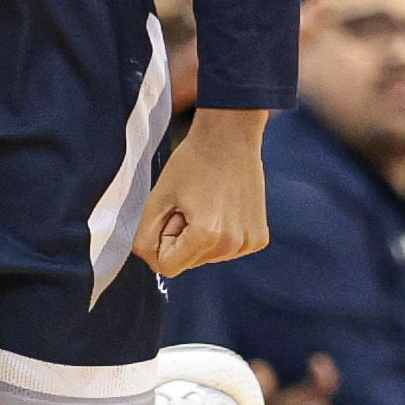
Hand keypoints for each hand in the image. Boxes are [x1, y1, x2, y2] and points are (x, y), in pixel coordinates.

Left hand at [133, 106, 268, 276]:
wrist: (230, 138)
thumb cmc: (193, 162)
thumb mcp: (157, 199)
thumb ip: (146, 237)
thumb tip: (152, 262)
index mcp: (206, 236)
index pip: (167, 267)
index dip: (163, 240)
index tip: (173, 214)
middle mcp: (232, 245)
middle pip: (188, 263)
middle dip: (181, 238)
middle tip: (191, 205)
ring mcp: (248, 242)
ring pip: (207, 257)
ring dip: (200, 236)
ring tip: (207, 203)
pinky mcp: (259, 238)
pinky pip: (226, 249)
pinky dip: (219, 234)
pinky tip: (223, 207)